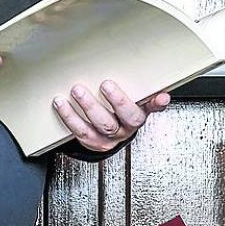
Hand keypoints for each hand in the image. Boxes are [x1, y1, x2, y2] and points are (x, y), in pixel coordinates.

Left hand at [52, 80, 170, 153]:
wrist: (111, 136)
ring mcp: (106, 138)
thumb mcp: (136, 105)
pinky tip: (61, 103)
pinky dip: (68, 117)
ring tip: (77, 90)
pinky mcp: (92, 142)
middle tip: (106, 84)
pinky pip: (79, 132)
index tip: (160, 96)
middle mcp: (123, 130)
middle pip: (121, 119)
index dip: (154, 105)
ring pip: (97, 126)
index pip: (147, 111)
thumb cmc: (122, 114)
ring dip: (86, 107)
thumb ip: (147, 98)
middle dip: (114, 102)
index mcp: (136, 118)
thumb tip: (163, 93)